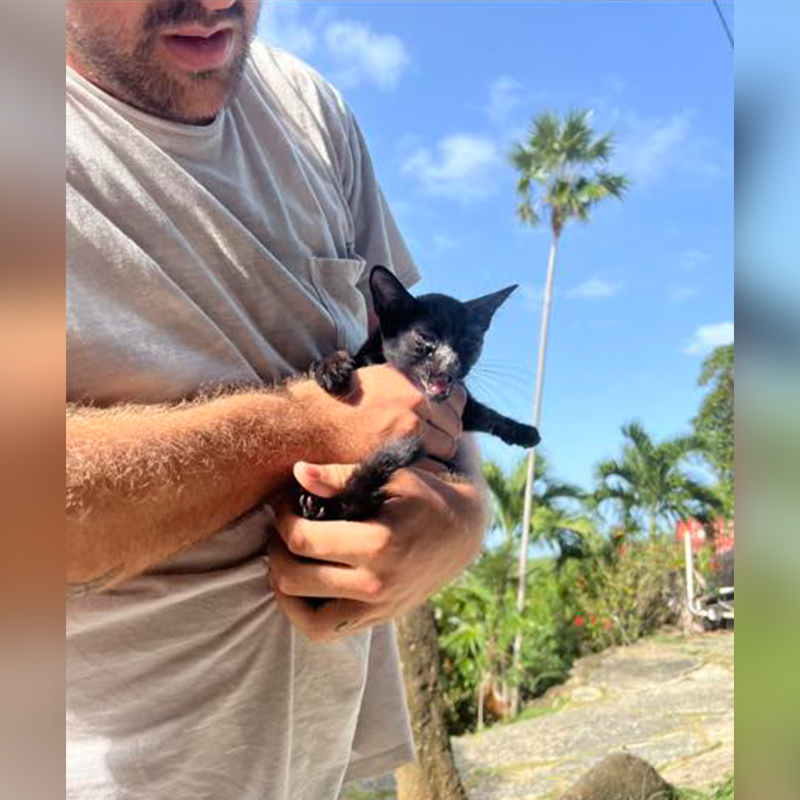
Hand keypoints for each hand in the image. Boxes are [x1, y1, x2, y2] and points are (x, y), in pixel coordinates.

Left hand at [267, 458, 487, 641]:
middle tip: (283, 528)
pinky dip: (302, 611)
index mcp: (378, 543)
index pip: (302, 540)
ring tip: (287, 558)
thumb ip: (340, 476)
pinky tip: (303, 582)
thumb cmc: (424, 496)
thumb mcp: (389, 477)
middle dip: (275, 549)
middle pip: (293, 578)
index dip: (282, 518)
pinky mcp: (377, 620)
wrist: (463, 532)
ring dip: (284, 586)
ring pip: (303, 616)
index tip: (286, 502)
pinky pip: (323, 630)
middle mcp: (375, 584)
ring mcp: (376, 608)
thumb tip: (297, 472)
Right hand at [289, 365, 466, 463]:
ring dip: (438, 453)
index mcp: (409, 381)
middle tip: (430, 441)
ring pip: (447, 447)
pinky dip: (427, 471)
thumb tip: (431, 386)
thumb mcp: (374, 378)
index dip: (451, 410)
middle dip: (445, 433)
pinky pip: (432, 468)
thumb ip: (404, 383)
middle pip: (454, 425)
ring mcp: (409, 430)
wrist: (310, 426)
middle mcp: (414, 402)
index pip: (455, 397)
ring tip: (420, 456)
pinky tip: (412, 469)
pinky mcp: (401, 456)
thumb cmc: (336, 402)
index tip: (442, 418)